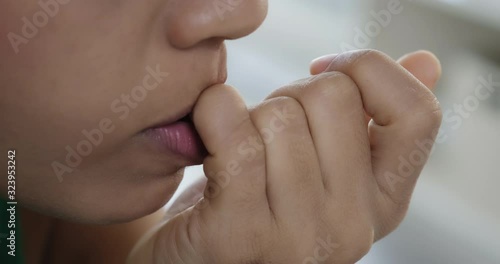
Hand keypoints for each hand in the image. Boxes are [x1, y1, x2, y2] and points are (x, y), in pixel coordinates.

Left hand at [128, 50, 441, 263]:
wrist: (199, 256)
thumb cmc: (260, 200)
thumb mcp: (326, 166)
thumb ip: (374, 121)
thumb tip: (424, 63)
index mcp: (383, 202)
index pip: (416, 113)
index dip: (368, 70)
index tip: (321, 71)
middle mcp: (352, 225)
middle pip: (333, 96)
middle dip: (289, 95)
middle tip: (267, 130)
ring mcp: (298, 237)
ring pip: (279, 114)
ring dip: (248, 116)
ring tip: (237, 152)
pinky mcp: (238, 234)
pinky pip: (232, 134)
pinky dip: (212, 116)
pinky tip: (207, 140)